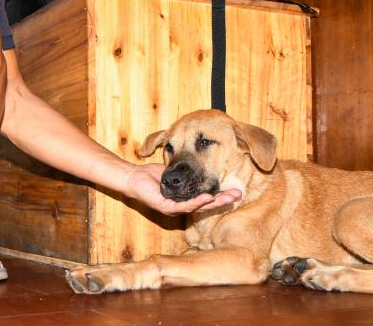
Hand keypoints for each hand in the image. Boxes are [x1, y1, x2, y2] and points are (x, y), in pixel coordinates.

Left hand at [121, 163, 240, 215]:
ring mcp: (174, 209)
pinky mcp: (166, 208)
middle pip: (206, 205)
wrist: (134, 177)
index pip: (207, 198)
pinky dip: (196, 202)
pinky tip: (207, 198)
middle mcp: (182, 207)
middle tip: (238, 194)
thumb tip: (203, 164)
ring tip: (228, 197)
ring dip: (214, 202)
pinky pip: (184, 206)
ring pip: (198, 207)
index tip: (234, 188)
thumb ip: (189, 173)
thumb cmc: (153, 176)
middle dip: (223, 200)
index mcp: (185, 200)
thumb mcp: (175, 172)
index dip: (221, 194)